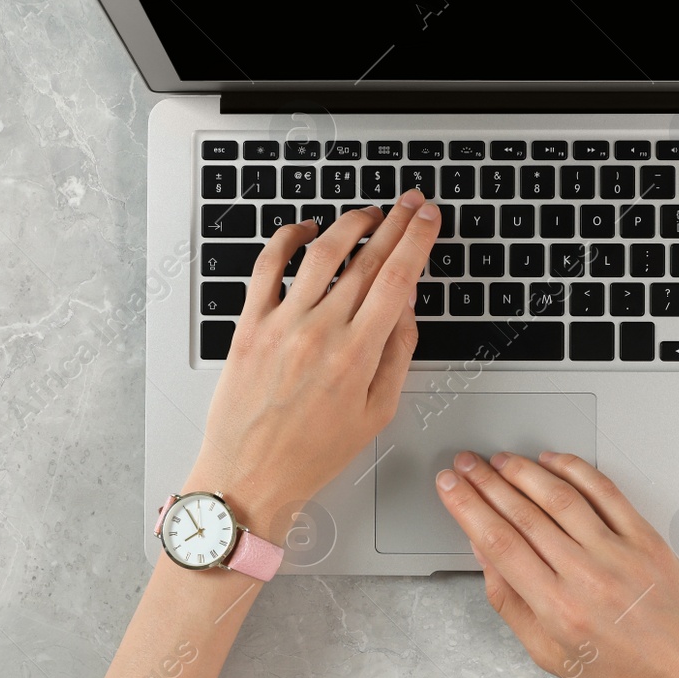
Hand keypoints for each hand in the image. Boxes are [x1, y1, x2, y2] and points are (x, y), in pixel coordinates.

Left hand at [187, 191, 440, 542]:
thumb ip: (397, 354)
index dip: (418, 240)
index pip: (397, 279)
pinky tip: (305, 229)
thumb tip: (406, 306)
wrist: (249, 475)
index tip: (428, 218)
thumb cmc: (312, 453)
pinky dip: (287, 238)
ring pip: (322, 253)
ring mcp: (282, 324)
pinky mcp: (249, 324)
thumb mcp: (376, 413)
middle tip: (410, 202)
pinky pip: (268, 266)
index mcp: (357, 355)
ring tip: (369, 214)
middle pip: (367, 259)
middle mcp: (320, 332)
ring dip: (350, 223)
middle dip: (395, 223)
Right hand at [434, 450, 678, 677]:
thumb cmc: (626, 674)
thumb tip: (484, 554)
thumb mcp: (550, 656)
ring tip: (500, 460)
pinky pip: (605, 492)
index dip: (466, 507)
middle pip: (522, 513)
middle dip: (485, 482)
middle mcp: (586, 576)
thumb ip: (511, 603)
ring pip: (559, 496)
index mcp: (557, 610)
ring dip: (522, 470)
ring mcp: (619, 553)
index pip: (497, 542)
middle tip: (466, 464)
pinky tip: (553, 460)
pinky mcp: (646, 539)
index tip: (450, 488)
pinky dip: (575, 469)